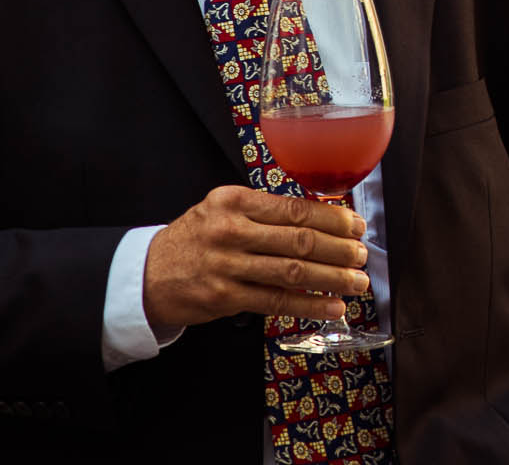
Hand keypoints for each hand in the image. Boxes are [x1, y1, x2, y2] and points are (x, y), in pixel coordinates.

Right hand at [142, 185, 370, 329]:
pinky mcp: (224, 297)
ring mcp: (226, 265)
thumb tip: (321, 220)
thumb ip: (264, 213)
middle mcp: (231, 229)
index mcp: (234, 200)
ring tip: (357, 282)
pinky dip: (309, 305)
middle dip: (339, 249)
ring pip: (293, 271)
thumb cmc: (194, 239)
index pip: (294, 209)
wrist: (146, 274)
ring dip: (332, 278)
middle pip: (299, 239)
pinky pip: (276, 301)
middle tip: (362, 255)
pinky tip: (331, 307)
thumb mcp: (222, 211)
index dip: (332, 219)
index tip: (355, 225)